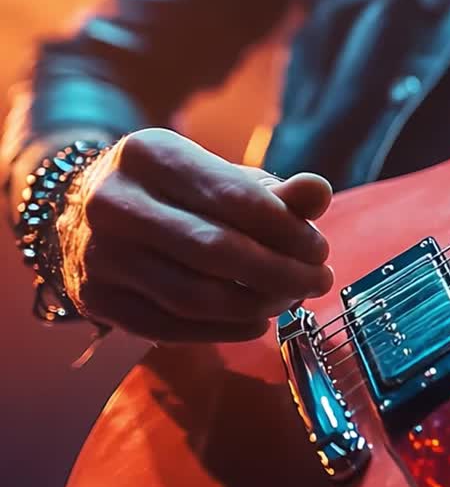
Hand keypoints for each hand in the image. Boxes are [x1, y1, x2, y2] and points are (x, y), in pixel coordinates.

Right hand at [56, 128, 334, 341]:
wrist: (91, 213)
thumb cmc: (178, 194)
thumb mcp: (223, 178)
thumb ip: (275, 191)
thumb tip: (320, 192)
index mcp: (150, 154)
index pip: (235, 199)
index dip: (288, 230)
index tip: (320, 249)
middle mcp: (114, 202)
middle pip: (216, 251)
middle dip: (281, 273)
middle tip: (318, 281)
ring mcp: (98, 253)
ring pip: (193, 296)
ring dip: (257, 306)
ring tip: (290, 300)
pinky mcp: (95, 298)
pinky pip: (168, 328)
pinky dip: (222, 332)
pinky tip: (255, 322)